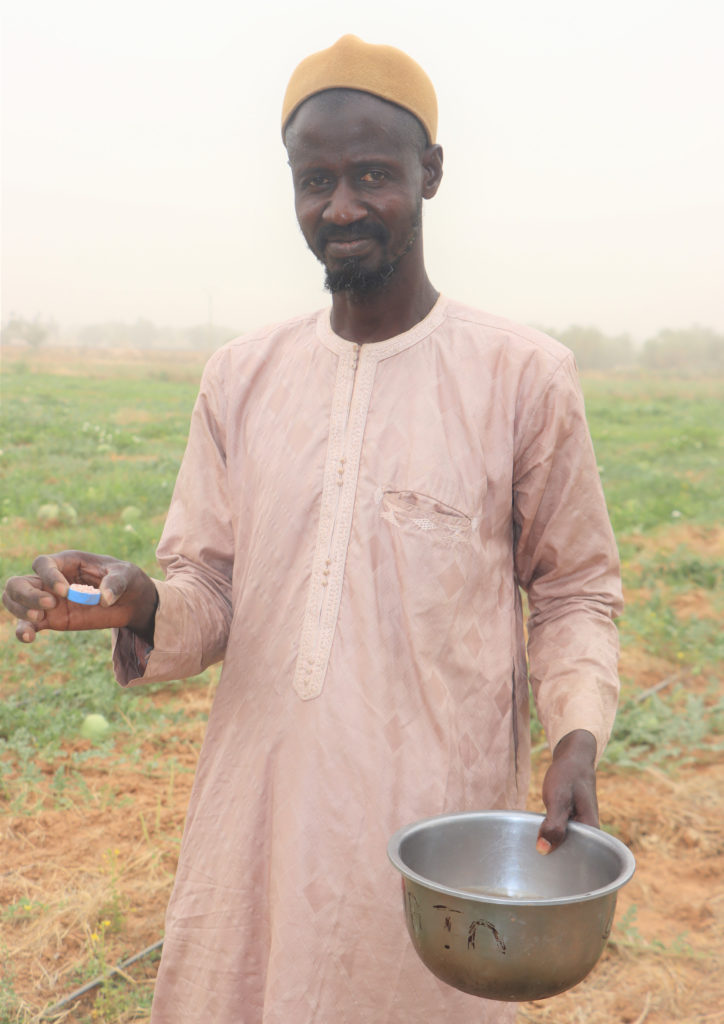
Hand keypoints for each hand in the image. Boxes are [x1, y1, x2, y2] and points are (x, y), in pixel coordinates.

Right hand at [2, 550, 157, 645]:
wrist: (130, 600)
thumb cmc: (125, 579)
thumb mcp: (126, 575)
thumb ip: (115, 583)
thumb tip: (104, 598)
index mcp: (67, 562)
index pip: (43, 564)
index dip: (49, 576)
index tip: (66, 592)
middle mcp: (51, 579)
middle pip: (19, 582)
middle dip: (28, 595)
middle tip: (50, 605)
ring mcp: (48, 600)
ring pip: (15, 601)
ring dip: (21, 610)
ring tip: (40, 619)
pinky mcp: (51, 619)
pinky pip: (28, 624)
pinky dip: (23, 631)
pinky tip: (28, 638)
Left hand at [536, 729, 598, 853]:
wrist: (572, 757)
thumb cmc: (567, 776)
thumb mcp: (557, 799)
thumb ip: (553, 825)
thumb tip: (543, 850)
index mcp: (592, 831)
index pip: (580, 859)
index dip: (562, 865)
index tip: (544, 869)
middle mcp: (590, 832)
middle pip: (573, 856)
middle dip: (555, 858)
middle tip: (535, 858)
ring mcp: (581, 827)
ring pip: (566, 846)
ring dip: (552, 847)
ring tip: (535, 852)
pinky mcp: (572, 823)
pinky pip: (562, 836)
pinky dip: (551, 837)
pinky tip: (539, 838)